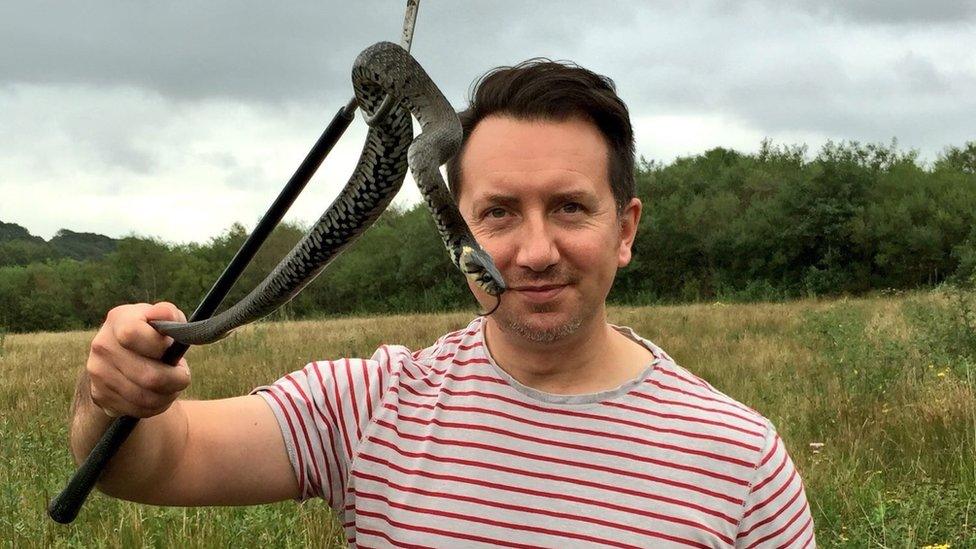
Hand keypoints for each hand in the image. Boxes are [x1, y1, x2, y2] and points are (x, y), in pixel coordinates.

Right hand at [86, 302, 190, 417]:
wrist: (122, 355)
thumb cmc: (152, 334)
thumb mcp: (163, 320)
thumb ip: (168, 314)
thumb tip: (165, 313)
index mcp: (118, 320)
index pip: (132, 335)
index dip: (158, 346)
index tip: (170, 348)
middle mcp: (102, 345)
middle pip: (148, 376)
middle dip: (175, 379)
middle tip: (183, 375)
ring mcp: (98, 372)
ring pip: (145, 398)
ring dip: (168, 395)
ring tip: (173, 385)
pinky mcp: (100, 395)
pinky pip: (137, 410)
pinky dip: (156, 406)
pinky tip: (159, 395)